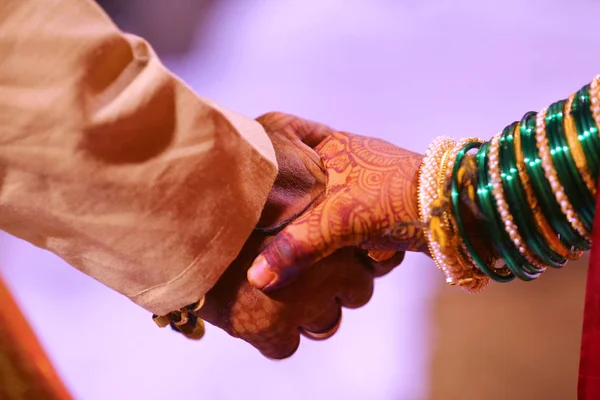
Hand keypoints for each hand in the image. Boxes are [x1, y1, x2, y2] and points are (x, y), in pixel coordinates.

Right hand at [194, 113, 403, 358]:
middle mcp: (352, 160)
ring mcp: (373, 181)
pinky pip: (362, 225)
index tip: (264, 217)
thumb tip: (256, 277)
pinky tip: (366, 253)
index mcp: (333, 149)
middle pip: (312, 194)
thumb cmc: (391, 199)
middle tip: (303, 243)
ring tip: (340, 251)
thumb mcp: (335, 222)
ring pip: (338, 212)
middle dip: (310, 221)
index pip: (289, 166)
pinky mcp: (391, 203)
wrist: (456, 208)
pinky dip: (362, 242)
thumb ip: (294, 247)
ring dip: (339, 236)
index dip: (276, 193)